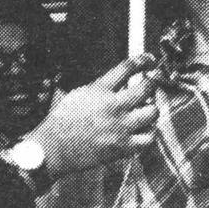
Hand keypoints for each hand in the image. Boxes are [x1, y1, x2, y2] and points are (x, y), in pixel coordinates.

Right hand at [25, 54, 158, 176]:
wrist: (54, 147)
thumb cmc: (63, 121)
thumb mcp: (78, 93)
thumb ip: (101, 86)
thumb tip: (121, 80)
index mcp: (99, 90)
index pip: (128, 67)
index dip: (143, 60)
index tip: (149, 60)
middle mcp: (112, 106)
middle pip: (147, 86)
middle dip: (154, 81)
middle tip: (153, 81)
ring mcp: (120, 127)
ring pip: (153, 112)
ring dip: (152, 108)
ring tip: (146, 108)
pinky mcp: (123, 146)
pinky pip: (150, 137)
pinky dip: (149, 132)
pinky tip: (143, 129)